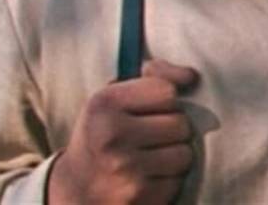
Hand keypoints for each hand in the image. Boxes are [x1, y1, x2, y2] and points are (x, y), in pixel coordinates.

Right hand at [48, 59, 199, 204]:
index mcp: (104, 104)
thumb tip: (191, 76)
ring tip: (149, 157)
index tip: (146, 110)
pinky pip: (177, 182)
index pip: (167, 91)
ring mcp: (124, 170)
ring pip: (185, 155)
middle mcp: (111, 137)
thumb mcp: (116, 97)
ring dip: (174, 156)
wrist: (76, 188)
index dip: (164, 101)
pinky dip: (168, 181)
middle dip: (172, 130)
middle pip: (181, 124)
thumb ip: (156, 76)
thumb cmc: (105, 133)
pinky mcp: (138, 198)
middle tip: (148, 137)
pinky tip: (147, 177)